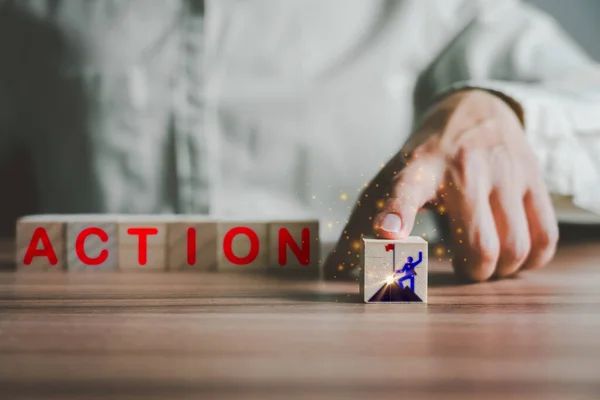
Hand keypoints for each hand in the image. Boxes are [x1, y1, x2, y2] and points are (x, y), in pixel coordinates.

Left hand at [326, 90, 558, 281]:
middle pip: (479, 247)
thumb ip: (359, 226)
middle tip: (464, 265)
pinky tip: (515, 253)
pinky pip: (544, 237)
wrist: (476, 109)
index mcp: (416, 170)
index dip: (396, 214)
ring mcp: (503, 170)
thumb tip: (332, 272)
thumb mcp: (388, 180)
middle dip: (472, 273)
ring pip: (515, 248)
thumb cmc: (424, 158)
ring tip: (489, 259)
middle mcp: (462, 168)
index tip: (386, 233)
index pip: (404, 192)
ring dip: (501, 269)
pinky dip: (532, 259)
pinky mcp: (534, 176)